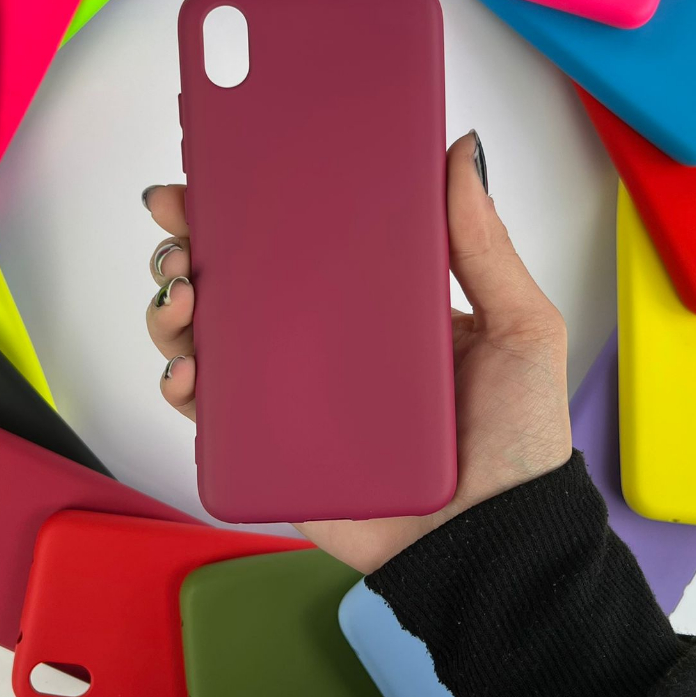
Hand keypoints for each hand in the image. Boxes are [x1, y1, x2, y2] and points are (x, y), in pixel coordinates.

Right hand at [142, 131, 572, 573]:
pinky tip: (187, 371)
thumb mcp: (519, 327)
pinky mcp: (274, 449)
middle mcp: (326, 341)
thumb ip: (485, 244)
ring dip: (176, 308)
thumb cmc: (516, 441)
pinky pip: (213, 411)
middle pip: (243, 282)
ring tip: (181, 297)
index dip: (256, 202)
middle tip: (178, 227)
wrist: (493, 546)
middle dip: (194, 245)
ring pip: (213, 338)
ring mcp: (294, 395)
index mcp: (376, 302)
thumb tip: (460, 150)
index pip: (303, 239)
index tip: (218, 170)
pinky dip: (183, 384)